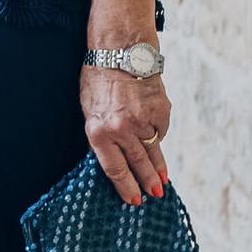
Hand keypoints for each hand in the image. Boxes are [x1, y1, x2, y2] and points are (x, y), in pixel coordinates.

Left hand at [81, 55, 170, 205]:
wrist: (121, 51)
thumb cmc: (99, 79)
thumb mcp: (89, 110)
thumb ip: (100, 134)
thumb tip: (111, 157)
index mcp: (99, 131)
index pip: (114, 168)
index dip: (125, 187)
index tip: (133, 200)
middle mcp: (122, 129)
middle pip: (137, 164)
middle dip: (146, 182)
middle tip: (154, 195)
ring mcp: (144, 121)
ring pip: (153, 151)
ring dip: (158, 168)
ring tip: (163, 181)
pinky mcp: (161, 112)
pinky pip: (160, 131)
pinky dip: (158, 135)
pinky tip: (155, 137)